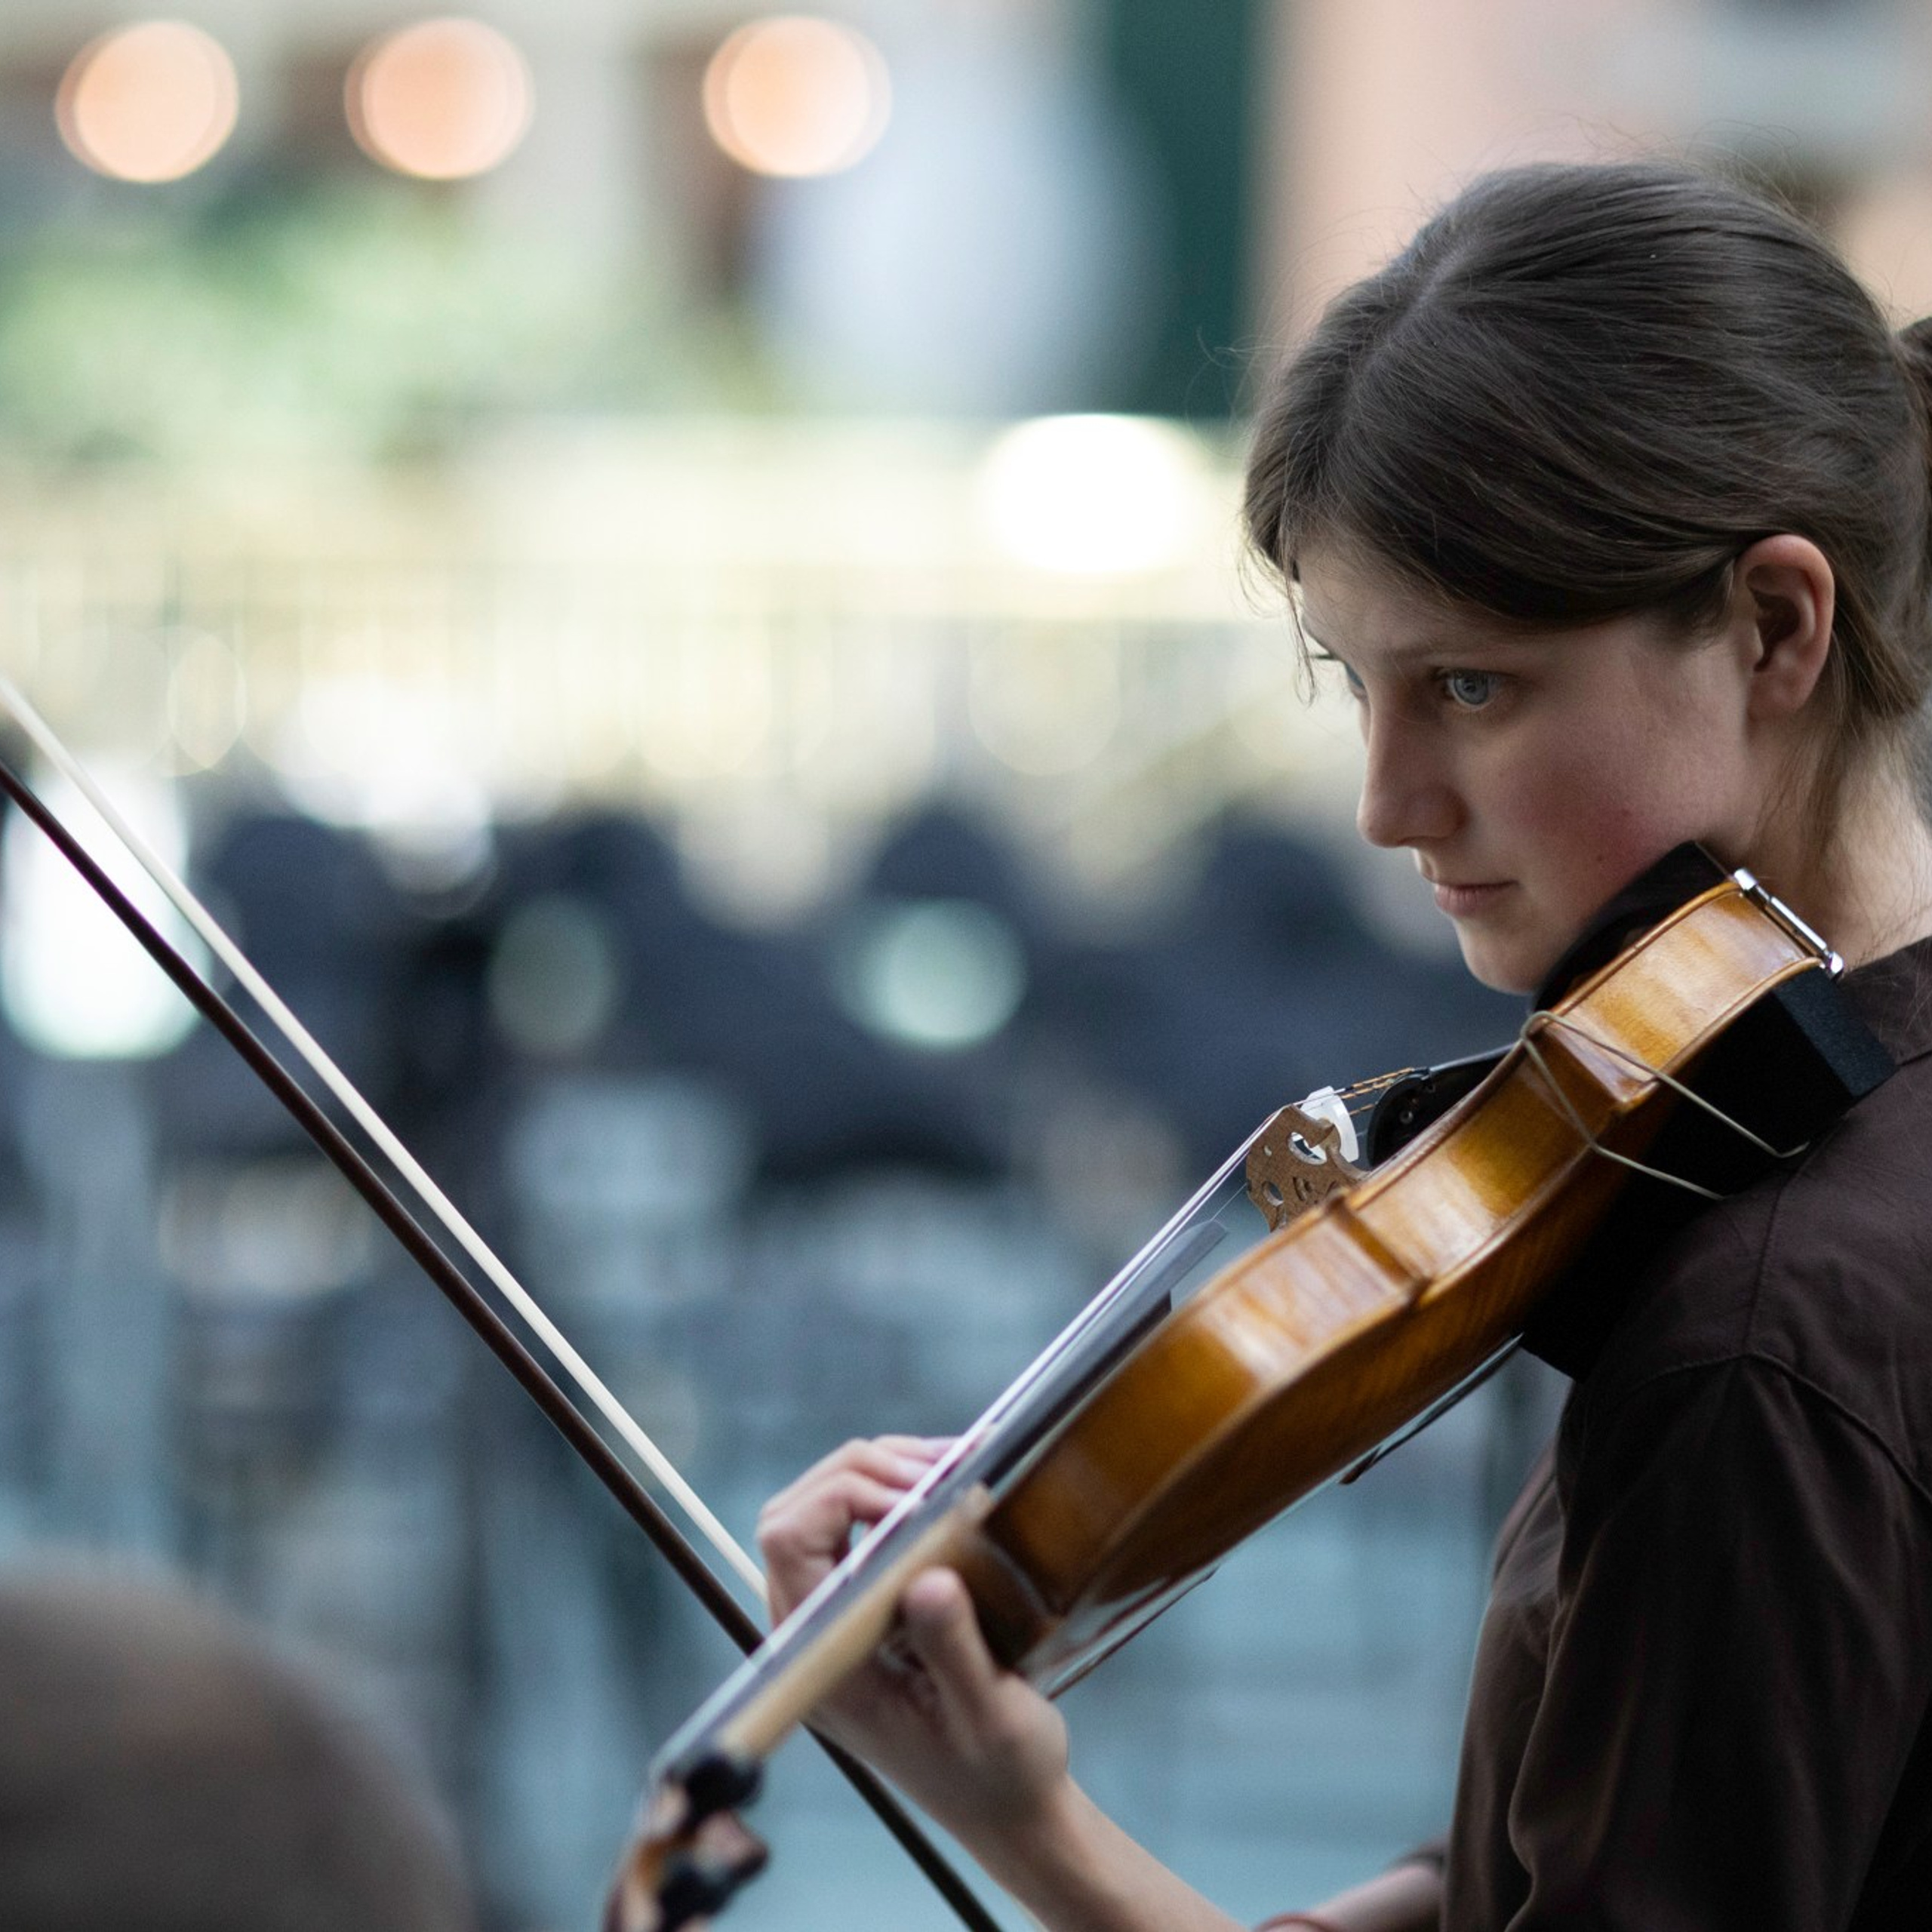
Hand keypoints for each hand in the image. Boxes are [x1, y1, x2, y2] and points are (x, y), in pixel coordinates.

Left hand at [756, 1437, 1071, 1847]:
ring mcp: (835, 1621)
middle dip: (865, 1471)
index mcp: (825, 1666)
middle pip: (797, 1511)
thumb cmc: (1000, 1774)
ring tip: (955, 1468)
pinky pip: (856, 1527)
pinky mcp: (863, 1610)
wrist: (1010, 1809)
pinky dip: (898, 1492)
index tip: (921, 1498)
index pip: (789, 1542)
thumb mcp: (991, 1717)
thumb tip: (926, 1579)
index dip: (845, 1496)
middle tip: (943, 1472)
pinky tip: (949, 1484)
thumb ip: (953, 1650)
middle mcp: (814, 1637)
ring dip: (884, 1474)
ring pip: (823, 1508)